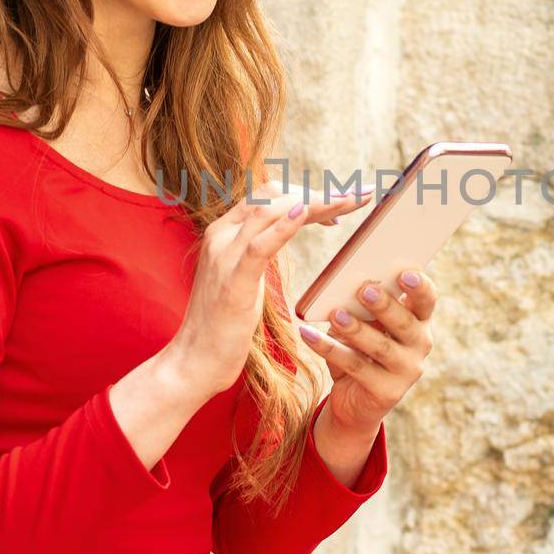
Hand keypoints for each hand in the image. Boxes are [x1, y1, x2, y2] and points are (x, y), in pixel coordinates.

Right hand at [168, 178, 371, 401]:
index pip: (269, 195)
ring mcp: (225, 254)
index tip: (340, 204)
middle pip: (274, 195)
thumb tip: (284, 232)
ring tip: (351, 200)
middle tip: (358, 197)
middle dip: (319, 192)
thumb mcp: (243, 276)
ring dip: (317, 202)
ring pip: (271, 210)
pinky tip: (306, 212)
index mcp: (225, 231)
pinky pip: (260, 246)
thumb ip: (258, 249)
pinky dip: (285, 226)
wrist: (194, 361)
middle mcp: (222, 234)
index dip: (307, 192)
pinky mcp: (233, 281)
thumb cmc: (223, 325)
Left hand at [299, 267, 435, 433]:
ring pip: (381, 347)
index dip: (420, 287)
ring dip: (357, 329)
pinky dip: (329, 349)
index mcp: (419, 321)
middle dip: (385, 306)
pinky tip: (309, 335)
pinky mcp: (387, 392)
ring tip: (336, 315)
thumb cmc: (359, 348)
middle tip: (365, 290)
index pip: (427, 300)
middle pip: (406, 323)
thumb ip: (362, 308)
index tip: (405, 273)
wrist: (354, 400)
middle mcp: (420, 345)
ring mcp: (407, 371)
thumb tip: (344, 290)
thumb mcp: (363, 325)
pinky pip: (355, 367)